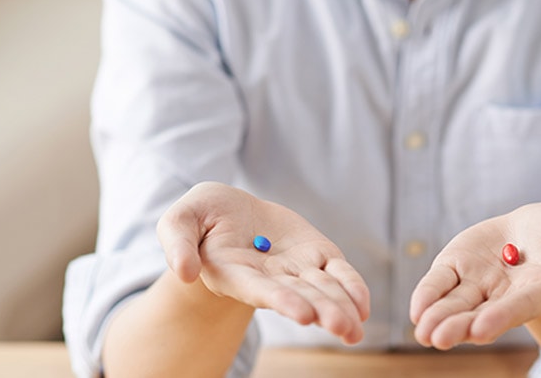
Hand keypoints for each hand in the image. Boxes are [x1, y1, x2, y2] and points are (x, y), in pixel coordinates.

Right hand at [156, 182, 369, 343]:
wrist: (230, 212)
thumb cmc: (200, 217)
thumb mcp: (179, 219)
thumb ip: (177, 244)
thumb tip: (184, 273)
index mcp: (235, 274)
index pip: (261, 290)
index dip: (282, 301)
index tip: (302, 314)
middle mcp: (269, 279)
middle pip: (299, 297)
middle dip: (322, 311)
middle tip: (343, 329)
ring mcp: (295, 269)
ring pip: (322, 289)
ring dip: (341, 307)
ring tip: (356, 325)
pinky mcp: (315, 254)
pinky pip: (339, 273)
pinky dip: (352, 287)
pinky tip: (362, 305)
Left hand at [409, 201, 540, 349]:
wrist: (535, 232)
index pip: (521, 306)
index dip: (502, 317)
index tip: (481, 330)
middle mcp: (508, 295)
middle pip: (483, 314)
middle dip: (461, 327)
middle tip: (439, 340)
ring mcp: (480, 285)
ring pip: (457, 305)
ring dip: (440, 319)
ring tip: (424, 334)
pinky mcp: (457, 268)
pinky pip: (440, 284)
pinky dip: (428, 296)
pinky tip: (417, 312)